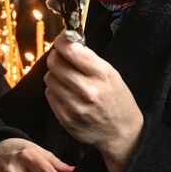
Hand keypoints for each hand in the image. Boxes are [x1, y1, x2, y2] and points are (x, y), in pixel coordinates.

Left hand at [45, 36, 142, 171]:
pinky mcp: (65, 118)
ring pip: (50, 78)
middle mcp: (87, 90)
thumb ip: (88, 58)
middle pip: (54, 63)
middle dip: (56, 57)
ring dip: (56, 75)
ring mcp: (74, 106)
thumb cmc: (116, 98)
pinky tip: (67, 93)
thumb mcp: (111, 73)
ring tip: (68, 79)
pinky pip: (50, 94)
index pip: (71, 49)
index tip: (62, 39)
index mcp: (101, 74)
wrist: (120, 132)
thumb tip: (66, 41)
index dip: (62, 41)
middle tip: (63, 58)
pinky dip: (55, 90)